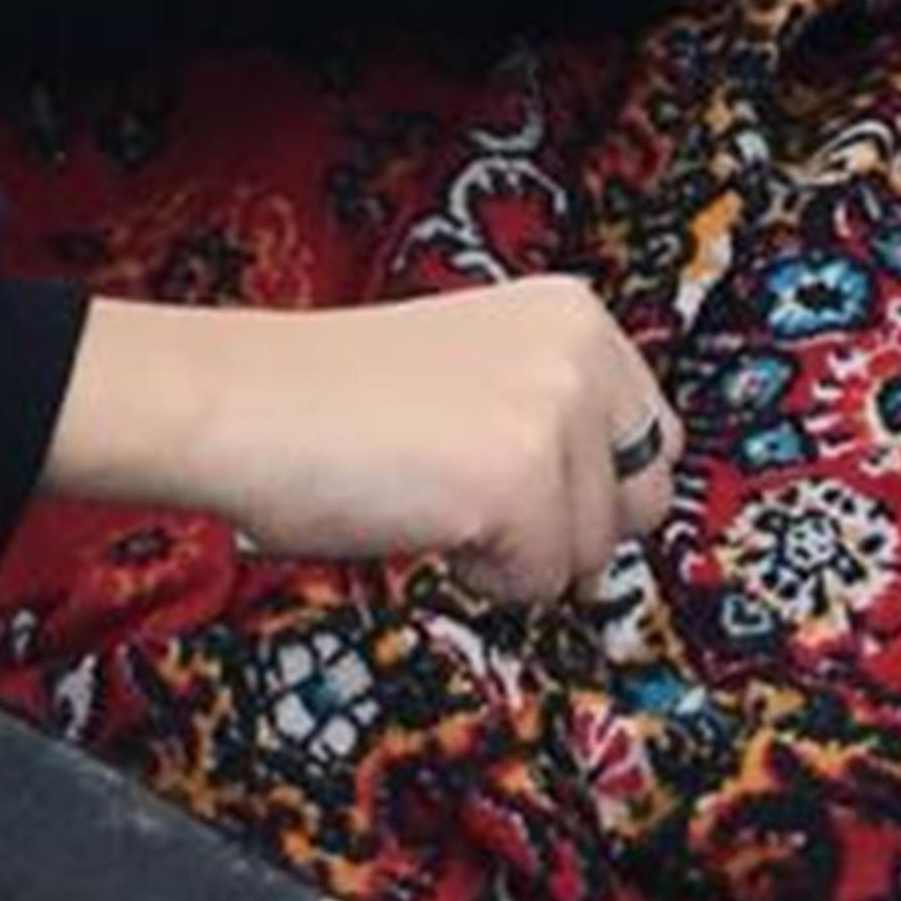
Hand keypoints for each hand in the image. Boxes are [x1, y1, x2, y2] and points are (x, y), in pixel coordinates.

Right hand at [46, 278, 675, 602]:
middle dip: (573, 532)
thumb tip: (617, 509)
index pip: (653, 440)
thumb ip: (552, 413)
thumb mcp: (480, 374)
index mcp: (576, 315)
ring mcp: (558, 414)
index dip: (594, 492)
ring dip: (516, 558)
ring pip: (588, 556)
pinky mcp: (523, 482)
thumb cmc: (338, 401)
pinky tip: (422, 522)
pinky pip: (536, 585)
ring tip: (434, 502)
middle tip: (483, 514)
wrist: (247, 404)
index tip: (534, 499)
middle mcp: (583, 352)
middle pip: (643, 503)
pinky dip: (479, 578)